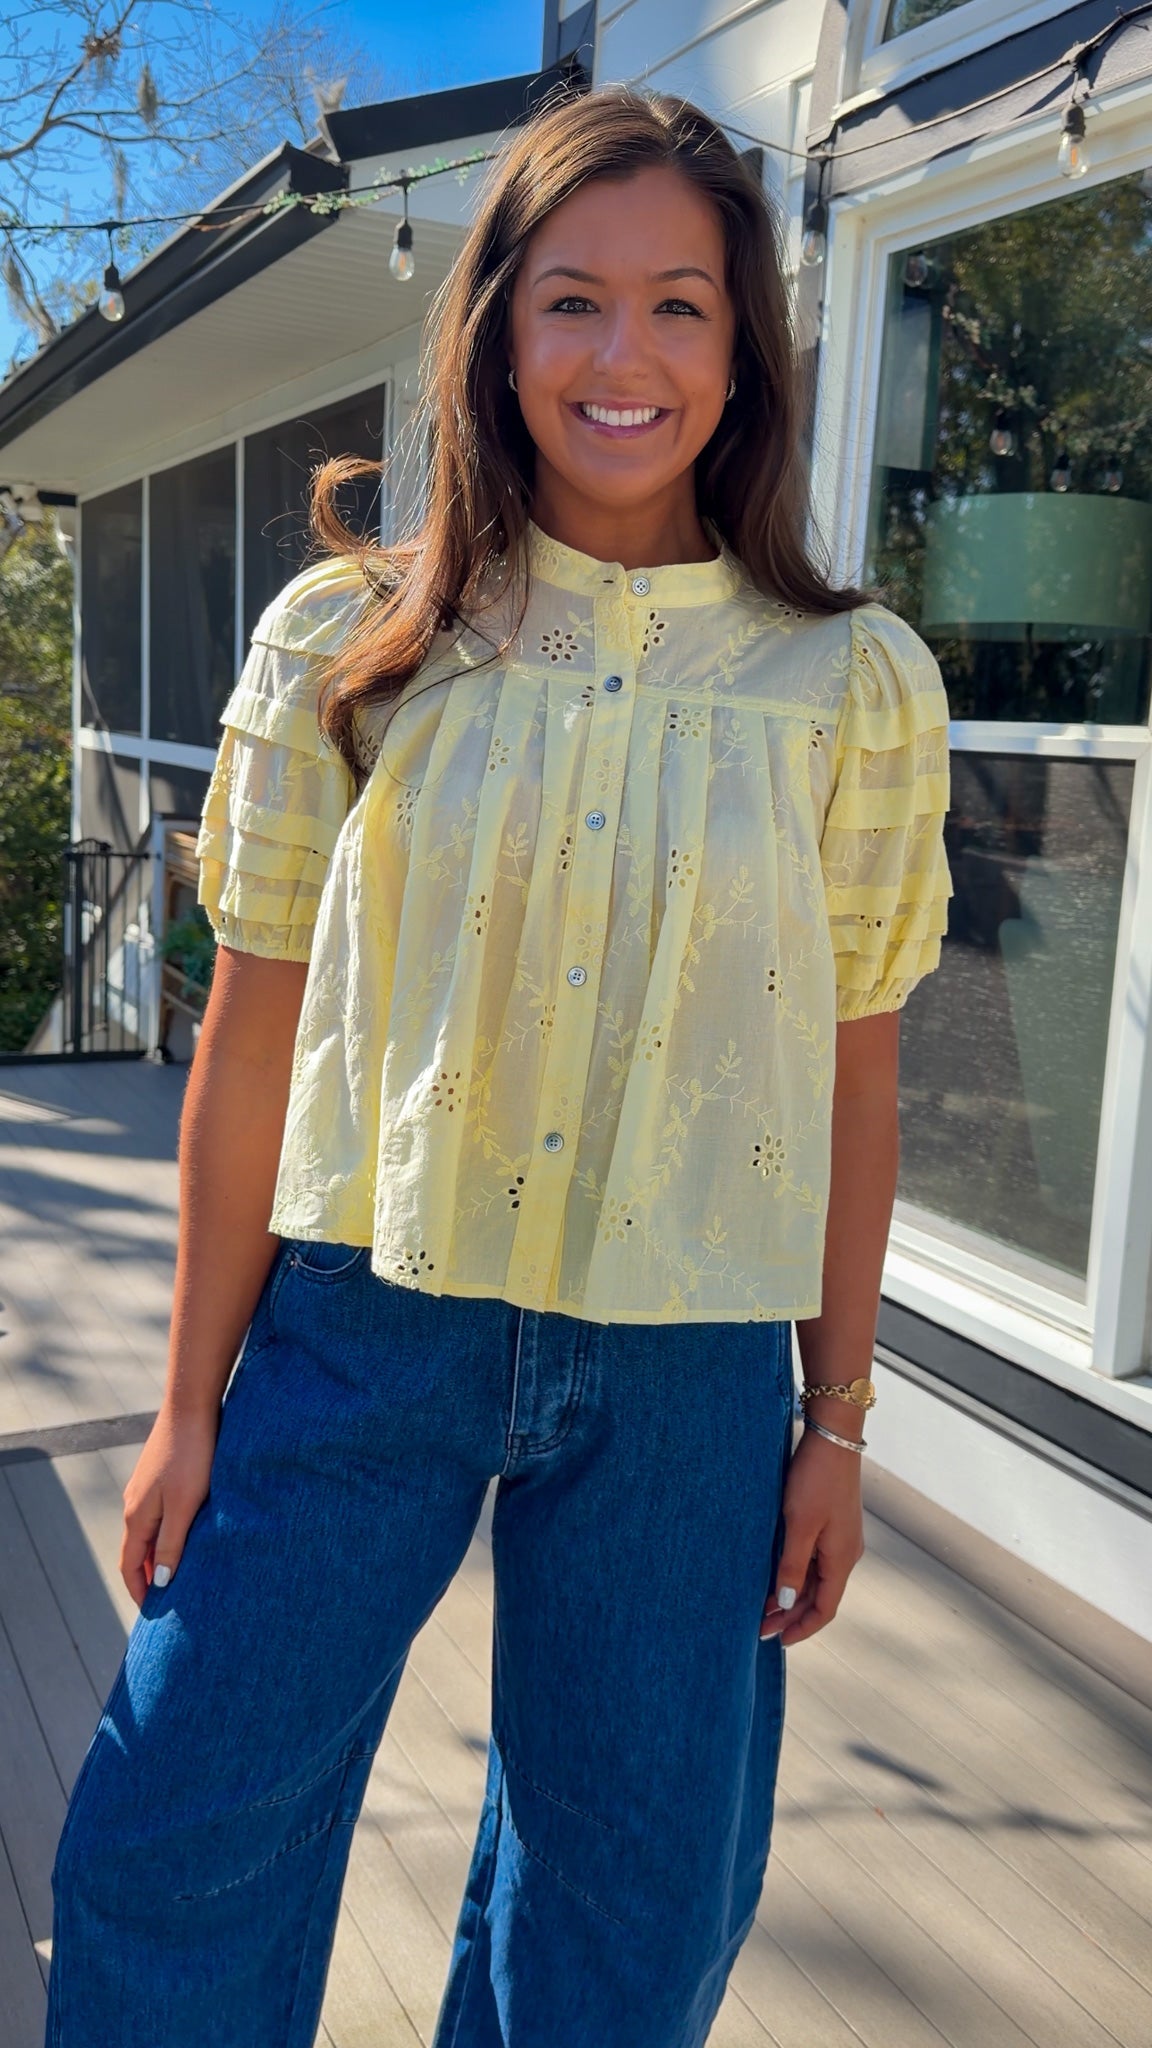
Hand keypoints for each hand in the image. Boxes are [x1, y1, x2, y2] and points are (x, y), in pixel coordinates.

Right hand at [119, 1400, 220, 1608]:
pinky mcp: (161, 1476)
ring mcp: (147, 1488)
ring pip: (151, 1532)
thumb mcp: (185, 1506)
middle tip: (170, 1603)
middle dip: (151, 1578)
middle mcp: (135, 1504)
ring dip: (162, 1555)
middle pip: (139, 1552)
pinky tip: (188, 1534)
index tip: (154, 1616)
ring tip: (182, 1575)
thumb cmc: (193, 1456)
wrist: (192, 1406)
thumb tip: (161, 1583)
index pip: (131, 1566)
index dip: (140, 1592)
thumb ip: (172, 1544)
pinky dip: (169, 1533)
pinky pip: (160, 1515)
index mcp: (137, 1517)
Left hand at [759, 1426, 864, 1646]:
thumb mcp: (800, 1525)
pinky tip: (775, 1573)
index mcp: (842, 1558)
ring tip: (763, 1606)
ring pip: (816, 1578)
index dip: (802, 1629)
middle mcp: (845, 1552)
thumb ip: (793, 1565)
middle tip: (760, 1628)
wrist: (833, 1437)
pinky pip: (815, 1559)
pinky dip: (796, 1573)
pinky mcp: (831, 1521)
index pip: (825, 1608)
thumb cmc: (816, 1479)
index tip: (777, 1641)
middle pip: (820, 1596)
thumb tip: (788, 1604)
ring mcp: (839, 1537)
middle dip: (792, 1615)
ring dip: (792, 1595)